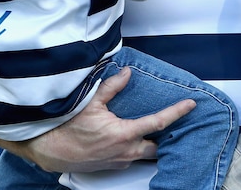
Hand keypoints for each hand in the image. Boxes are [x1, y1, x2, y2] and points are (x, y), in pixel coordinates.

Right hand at [17, 67, 195, 172]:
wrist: (49, 150)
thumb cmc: (67, 126)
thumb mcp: (90, 101)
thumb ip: (112, 86)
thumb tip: (128, 73)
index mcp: (124, 134)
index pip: (158, 122)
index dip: (177, 112)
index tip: (190, 105)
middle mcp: (125, 151)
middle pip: (157, 147)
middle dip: (167, 137)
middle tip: (174, 124)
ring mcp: (119, 161)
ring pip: (144, 155)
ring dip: (150, 144)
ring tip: (154, 130)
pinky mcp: (112, 166)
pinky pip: (131, 158)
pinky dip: (136, 149)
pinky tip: (130, 139)